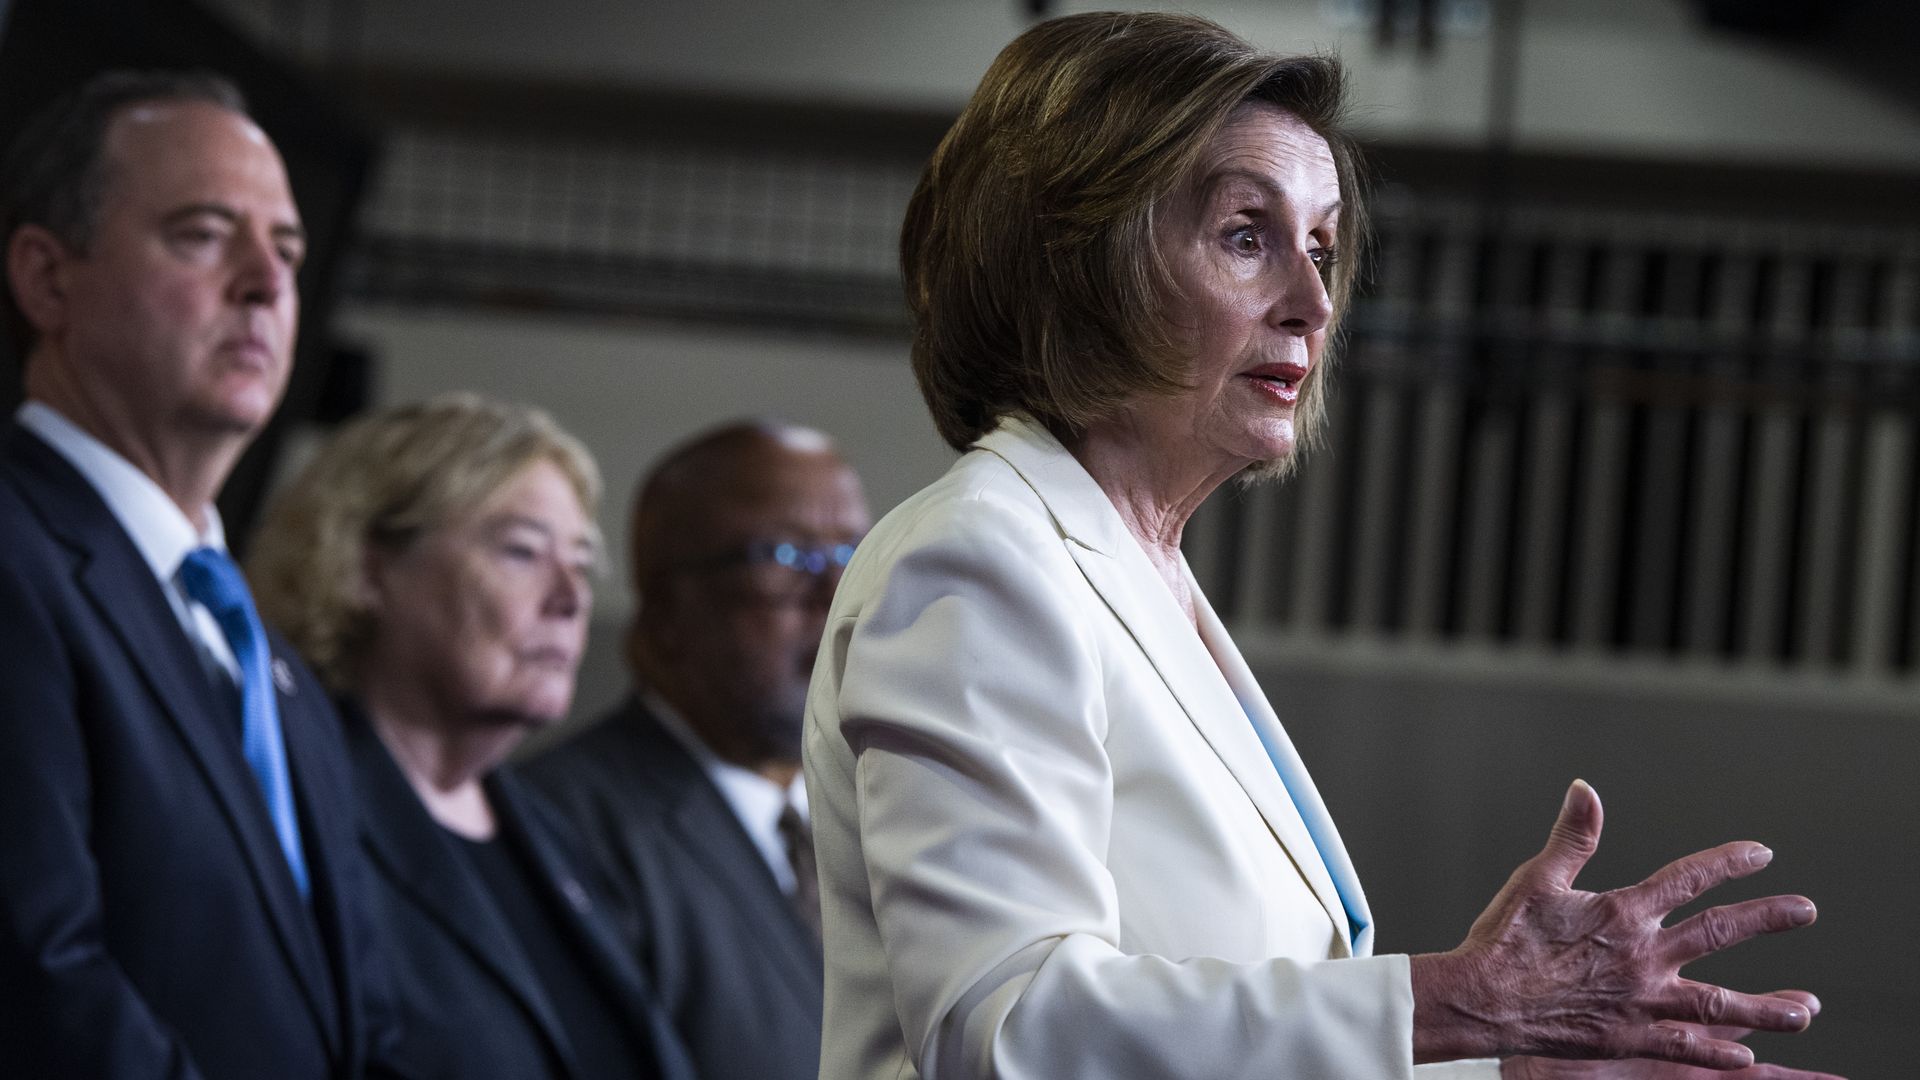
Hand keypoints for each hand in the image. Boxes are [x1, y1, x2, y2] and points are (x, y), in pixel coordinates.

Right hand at [1411, 781, 1820, 1067]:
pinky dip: (1717, 1051)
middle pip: (1718, 933)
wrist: (1481, 1000)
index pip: (1687, 879)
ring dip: (1765, 1008)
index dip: (1727, 864)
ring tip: (1803, 1012)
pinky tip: (1745, 1056)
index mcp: (1621, 912)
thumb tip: (1585, 790)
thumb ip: (1572, 837)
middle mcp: (1641, 955)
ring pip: (1717, 1002)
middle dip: (1766, 919)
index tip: (1760, 855)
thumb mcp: (1537, 879)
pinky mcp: (1627, 1037)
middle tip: (1804, 910)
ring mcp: (1639, 1000)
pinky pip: (1684, 1047)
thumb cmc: (1503, 939)